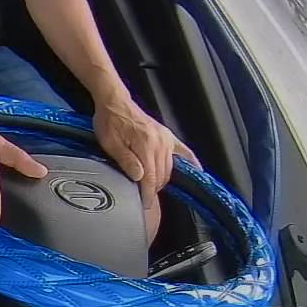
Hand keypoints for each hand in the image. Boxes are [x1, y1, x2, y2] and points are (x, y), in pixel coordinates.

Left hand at [93, 88, 199, 209]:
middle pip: (161, 175)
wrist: (115, 101)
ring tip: (151, 188)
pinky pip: (184, 152)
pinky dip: (190, 163)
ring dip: (161, 180)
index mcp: (146, 145)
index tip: (144, 205)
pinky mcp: (168, 136)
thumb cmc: (109, 121)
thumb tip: (140, 178)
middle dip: (153, 189)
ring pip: (169, 168)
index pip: (150, 178)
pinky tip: (196, 171)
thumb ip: (126, 161)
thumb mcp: (110, 143)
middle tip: (142, 197)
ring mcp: (166, 139)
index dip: (147, 194)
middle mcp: (161, 142)